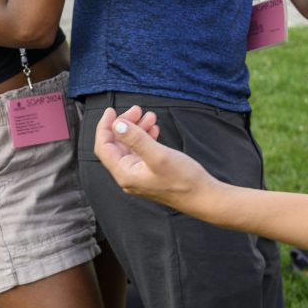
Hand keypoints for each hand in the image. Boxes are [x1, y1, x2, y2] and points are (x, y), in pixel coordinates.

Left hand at [93, 105, 213, 211]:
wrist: (204, 197)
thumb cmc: (183, 180)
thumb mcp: (159, 155)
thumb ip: (136, 139)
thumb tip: (117, 125)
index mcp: (125, 173)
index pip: (104, 147)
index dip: (104, 127)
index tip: (112, 110)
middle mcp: (128, 176)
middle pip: (117, 145)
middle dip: (125, 124)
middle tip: (138, 110)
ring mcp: (139, 175)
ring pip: (130, 147)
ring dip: (137, 129)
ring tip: (150, 116)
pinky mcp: (150, 174)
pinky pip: (142, 152)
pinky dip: (145, 138)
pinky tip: (155, 130)